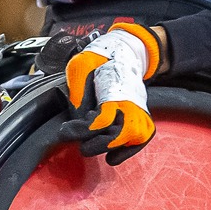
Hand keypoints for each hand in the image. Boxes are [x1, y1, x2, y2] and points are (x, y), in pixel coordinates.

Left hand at [60, 21, 160, 164]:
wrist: (125, 51)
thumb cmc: (100, 59)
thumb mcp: (81, 67)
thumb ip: (78, 93)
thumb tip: (78, 118)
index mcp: (116, 89)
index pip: (102, 119)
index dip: (82, 129)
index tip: (66, 132)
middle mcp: (133, 103)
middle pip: (119, 134)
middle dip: (97, 143)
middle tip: (80, 145)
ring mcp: (141, 111)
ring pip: (132, 138)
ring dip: (112, 147)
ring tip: (92, 147)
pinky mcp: (144, 117)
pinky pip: (141, 140)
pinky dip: (128, 152)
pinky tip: (112, 158)